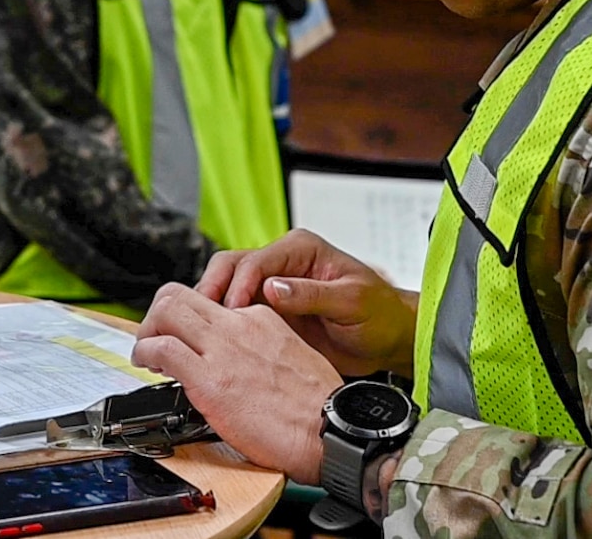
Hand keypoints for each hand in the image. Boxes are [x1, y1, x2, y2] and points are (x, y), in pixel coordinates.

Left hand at [132, 284, 340, 485]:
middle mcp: (238, 325)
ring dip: (147, 331)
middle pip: (180, 294)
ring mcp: (222, 349)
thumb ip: (262, 352)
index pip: (211, 303)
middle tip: (155, 338)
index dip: (190, 321)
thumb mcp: (292, 358)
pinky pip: (161, 348)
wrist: (330, 428)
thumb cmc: (319, 407)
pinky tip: (148, 366)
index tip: (186, 340)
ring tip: (147, 353)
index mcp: (260, 318)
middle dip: (158, 314)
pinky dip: (144, 352)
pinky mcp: (208, 378)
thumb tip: (241, 366)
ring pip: (165, 310)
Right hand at [196, 229, 416, 377]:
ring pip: (227, 288)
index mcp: (300, 249)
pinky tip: (219, 341)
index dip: (239, 285)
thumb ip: (312, 294)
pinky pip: (238, 314)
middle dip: (213, 289)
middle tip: (203, 317)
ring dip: (214, 307)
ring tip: (204, 331)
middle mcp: (282, 264)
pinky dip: (224, 324)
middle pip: (231, 267)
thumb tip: (273, 288)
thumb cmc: (379, 314)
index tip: (233, 311)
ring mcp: (273, 289)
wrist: (388, 340)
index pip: (255, 260)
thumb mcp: (351, 301)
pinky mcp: (271, 314)